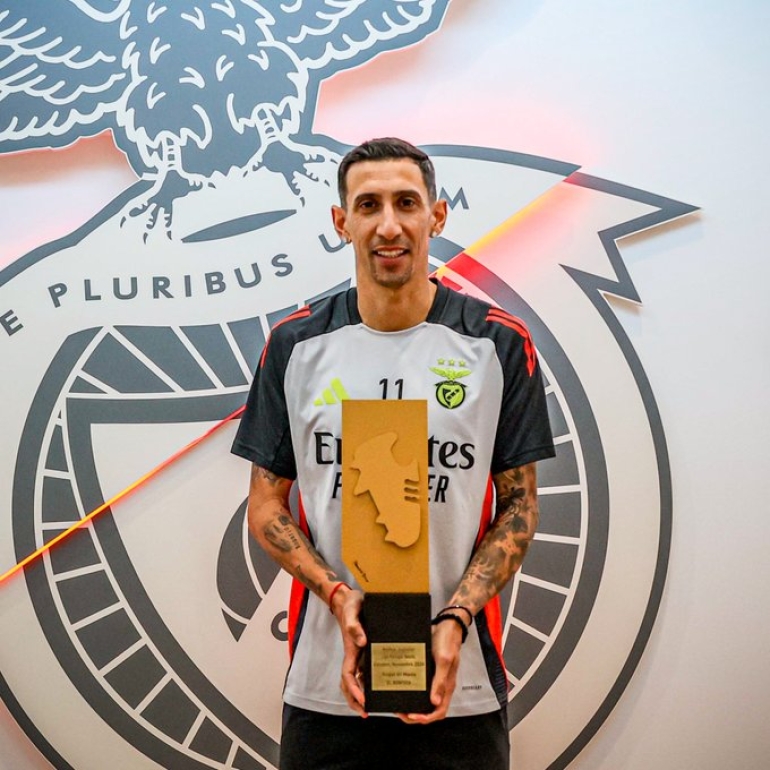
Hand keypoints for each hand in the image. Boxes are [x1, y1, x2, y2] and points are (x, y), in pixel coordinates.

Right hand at [332, 587, 367, 716]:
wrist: (352, 598)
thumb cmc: (352, 604)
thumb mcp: (353, 609)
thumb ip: (353, 625)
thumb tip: (361, 642)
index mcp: (351, 649)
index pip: (348, 676)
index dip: (353, 690)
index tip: (362, 701)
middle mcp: (355, 655)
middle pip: (350, 683)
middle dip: (355, 700)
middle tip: (366, 713)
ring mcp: (361, 654)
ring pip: (358, 680)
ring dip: (362, 694)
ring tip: (376, 706)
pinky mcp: (368, 650)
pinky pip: (368, 670)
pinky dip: (372, 681)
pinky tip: (385, 686)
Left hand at [397, 617, 462, 723]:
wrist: (446, 624)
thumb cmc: (447, 640)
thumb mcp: (443, 659)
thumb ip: (440, 680)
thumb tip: (435, 702)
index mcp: (447, 686)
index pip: (439, 711)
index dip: (426, 718)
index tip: (412, 716)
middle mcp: (441, 685)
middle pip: (430, 709)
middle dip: (415, 714)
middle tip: (401, 711)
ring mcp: (435, 678)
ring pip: (424, 698)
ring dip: (412, 703)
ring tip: (399, 702)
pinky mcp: (429, 671)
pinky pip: (420, 685)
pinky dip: (412, 689)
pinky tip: (402, 686)